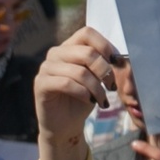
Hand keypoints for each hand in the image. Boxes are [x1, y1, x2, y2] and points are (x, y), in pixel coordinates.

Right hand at [35, 27, 117, 159]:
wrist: (65, 126)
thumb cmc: (82, 100)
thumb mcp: (97, 79)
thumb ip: (103, 65)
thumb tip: (119, 58)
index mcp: (69, 47)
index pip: (87, 33)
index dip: (105, 46)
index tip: (116, 63)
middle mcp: (55, 53)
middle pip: (86, 52)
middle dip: (105, 71)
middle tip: (112, 86)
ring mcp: (46, 68)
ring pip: (79, 71)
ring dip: (96, 88)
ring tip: (101, 100)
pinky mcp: (41, 84)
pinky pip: (66, 84)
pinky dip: (82, 93)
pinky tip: (88, 101)